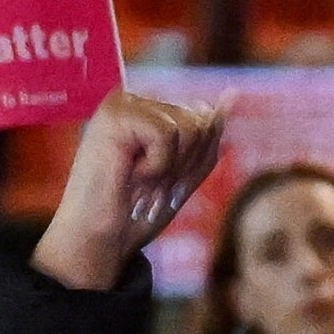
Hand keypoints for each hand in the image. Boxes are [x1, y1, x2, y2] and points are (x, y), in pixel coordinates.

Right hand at [30, 92, 225, 291]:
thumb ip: (208, 134)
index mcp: (151, 112)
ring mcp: (124, 104)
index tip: (161, 184)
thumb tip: (233, 93)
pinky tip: (129, 173)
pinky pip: (167, 133)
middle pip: (200, 122)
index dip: (192, 162)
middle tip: (148, 186)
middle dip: (183, 166)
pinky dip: (156, 165)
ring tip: (139, 181)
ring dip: (169, 168)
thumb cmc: (135, 212)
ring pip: (188, 126)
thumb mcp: (185, 171)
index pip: (204, 120)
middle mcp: (137, 101)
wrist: (100, 240)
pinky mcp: (116, 113)